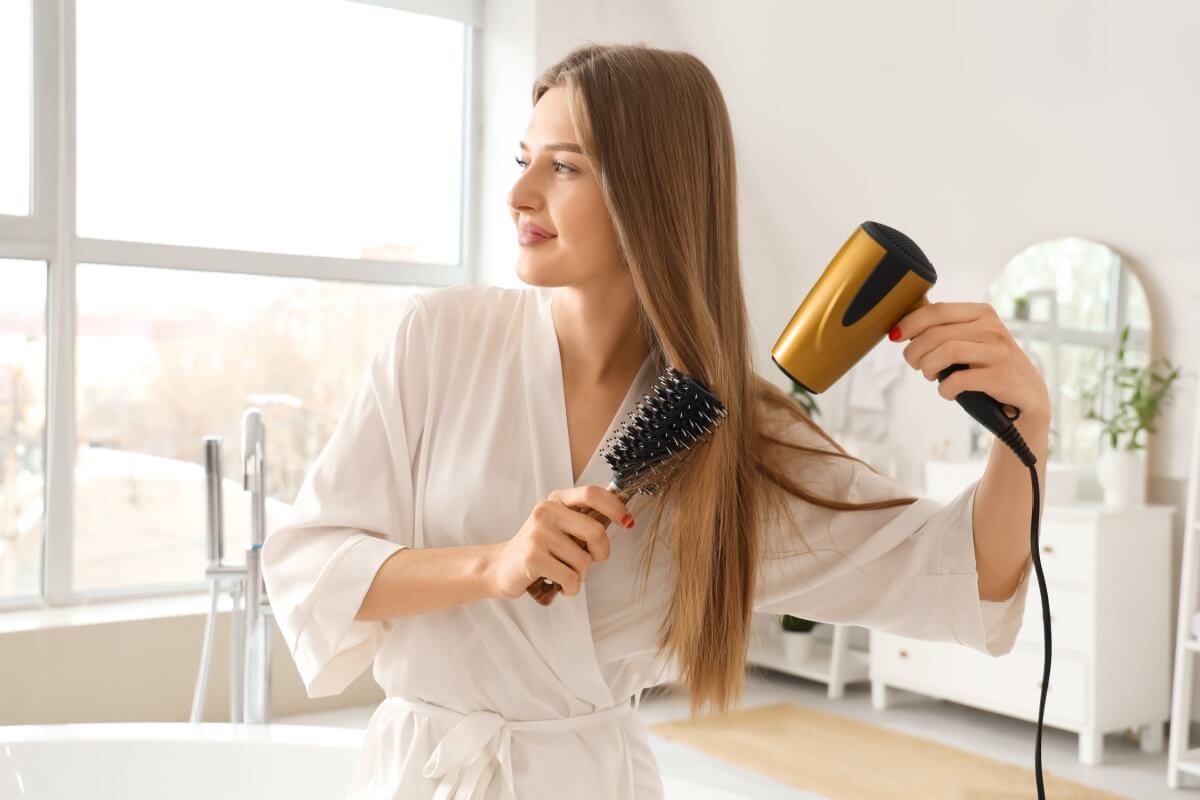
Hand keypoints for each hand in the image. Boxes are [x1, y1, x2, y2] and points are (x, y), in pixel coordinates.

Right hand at [487, 485, 633, 599]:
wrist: (501, 567)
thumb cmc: (539, 548)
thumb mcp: (559, 525)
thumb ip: (584, 520)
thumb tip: (623, 516)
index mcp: (556, 501)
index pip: (592, 494)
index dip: (615, 507)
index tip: (626, 522)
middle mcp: (546, 512)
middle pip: (595, 531)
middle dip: (602, 552)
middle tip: (594, 559)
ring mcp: (538, 534)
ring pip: (584, 561)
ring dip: (581, 575)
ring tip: (565, 573)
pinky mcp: (533, 557)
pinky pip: (571, 578)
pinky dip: (571, 588)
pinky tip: (560, 585)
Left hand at [891, 301, 1050, 427]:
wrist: (1027, 397)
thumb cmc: (988, 368)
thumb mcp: (971, 341)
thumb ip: (945, 332)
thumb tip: (903, 330)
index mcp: (982, 313)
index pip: (938, 310)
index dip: (910, 322)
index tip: (895, 336)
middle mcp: (992, 328)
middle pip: (936, 333)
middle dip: (914, 351)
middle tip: (915, 364)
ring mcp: (998, 351)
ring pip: (947, 351)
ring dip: (928, 367)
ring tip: (929, 376)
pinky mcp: (1001, 376)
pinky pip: (959, 379)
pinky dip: (945, 388)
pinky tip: (947, 392)